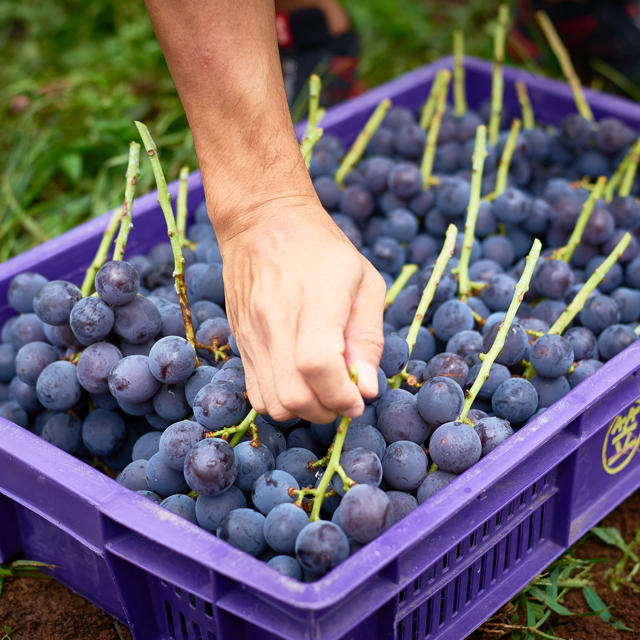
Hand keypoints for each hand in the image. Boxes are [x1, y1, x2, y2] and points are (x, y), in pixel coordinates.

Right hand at [217, 196, 385, 423]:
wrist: (262, 222)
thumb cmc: (322, 248)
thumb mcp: (364, 281)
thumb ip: (369, 337)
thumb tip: (368, 389)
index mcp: (315, 299)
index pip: (319, 366)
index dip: (342, 395)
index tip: (359, 399)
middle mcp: (276, 321)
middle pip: (294, 395)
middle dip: (327, 411)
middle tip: (344, 397)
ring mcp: (252, 334)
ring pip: (273, 403)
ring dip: (303, 410)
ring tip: (322, 391)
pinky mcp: (240, 342)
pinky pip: (256, 393)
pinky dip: (281, 402)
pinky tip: (299, 382)